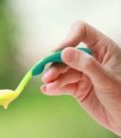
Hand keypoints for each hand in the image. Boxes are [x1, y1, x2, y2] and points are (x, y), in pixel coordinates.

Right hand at [41, 21, 120, 135]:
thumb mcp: (106, 79)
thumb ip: (86, 65)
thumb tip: (64, 52)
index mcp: (104, 49)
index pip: (82, 32)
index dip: (68, 39)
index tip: (58, 52)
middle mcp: (92, 58)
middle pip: (66, 54)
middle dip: (56, 64)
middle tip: (47, 76)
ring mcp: (84, 74)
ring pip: (62, 70)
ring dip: (53, 77)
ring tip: (47, 85)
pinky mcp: (78, 88)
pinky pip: (63, 85)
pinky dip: (54, 87)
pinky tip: (47, 90)